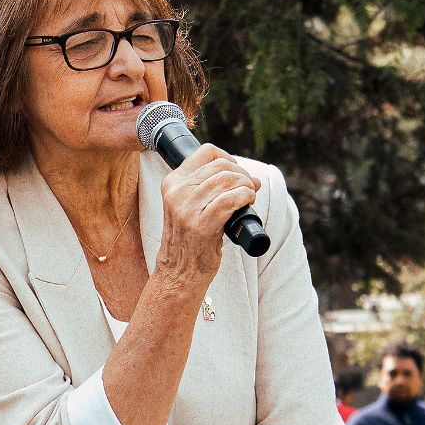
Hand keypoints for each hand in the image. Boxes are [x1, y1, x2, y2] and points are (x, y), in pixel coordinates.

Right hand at [157, 143, 260, 280]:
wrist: (178, 272)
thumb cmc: (189, 241)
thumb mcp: (187, 206)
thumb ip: (209, 188)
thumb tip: (251, 178)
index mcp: (172, 183)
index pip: (206, 152)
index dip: (229, 158)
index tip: (238, 173)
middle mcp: (177, 192)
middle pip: (221, 166)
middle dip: (242, 174)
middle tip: (249, 189)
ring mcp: (187, 209)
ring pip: (228, 180)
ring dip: (246, 186)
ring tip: (248, 198)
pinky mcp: (201, 225)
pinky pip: (231, 200)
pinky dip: (245, 197)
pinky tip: (247, 203)